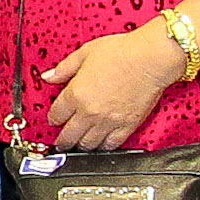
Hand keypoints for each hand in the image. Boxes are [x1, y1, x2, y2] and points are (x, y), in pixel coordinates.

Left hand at [39, 25, 185, 153]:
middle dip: (63, 140)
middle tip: (61, 143)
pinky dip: (103, 147)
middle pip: (69, 135)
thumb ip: (64, 68)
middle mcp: (90, 111)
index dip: (52, 118)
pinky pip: (112, 144)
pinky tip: (100, 146)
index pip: (57, 114)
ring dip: (81, 146)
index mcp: (76, 93)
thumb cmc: (122, 52)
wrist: (150, 59)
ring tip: (77, 146)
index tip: (53, 120)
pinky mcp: (127, 126)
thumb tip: (48, 76)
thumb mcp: (84, 53)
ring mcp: (109, 121)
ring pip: (89, 144)